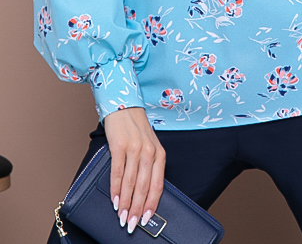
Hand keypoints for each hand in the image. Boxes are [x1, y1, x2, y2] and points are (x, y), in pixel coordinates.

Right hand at [104, 107, 165, 233]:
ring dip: (125, 202)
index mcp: (159, 153)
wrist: (124, 105)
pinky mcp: (119, 145)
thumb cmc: (137, 128)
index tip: (146, 218)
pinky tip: (114, 199)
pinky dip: (115, 188)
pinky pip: (117, 172)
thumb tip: (144, 193)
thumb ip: (149, 165)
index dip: (152, 204)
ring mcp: (134, 148)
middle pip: (144, 187)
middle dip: (137, 209)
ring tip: (121, 216)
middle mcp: (149, 151)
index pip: (158, 184)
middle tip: (131, 224)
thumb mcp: (149, 145)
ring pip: (131, 182)